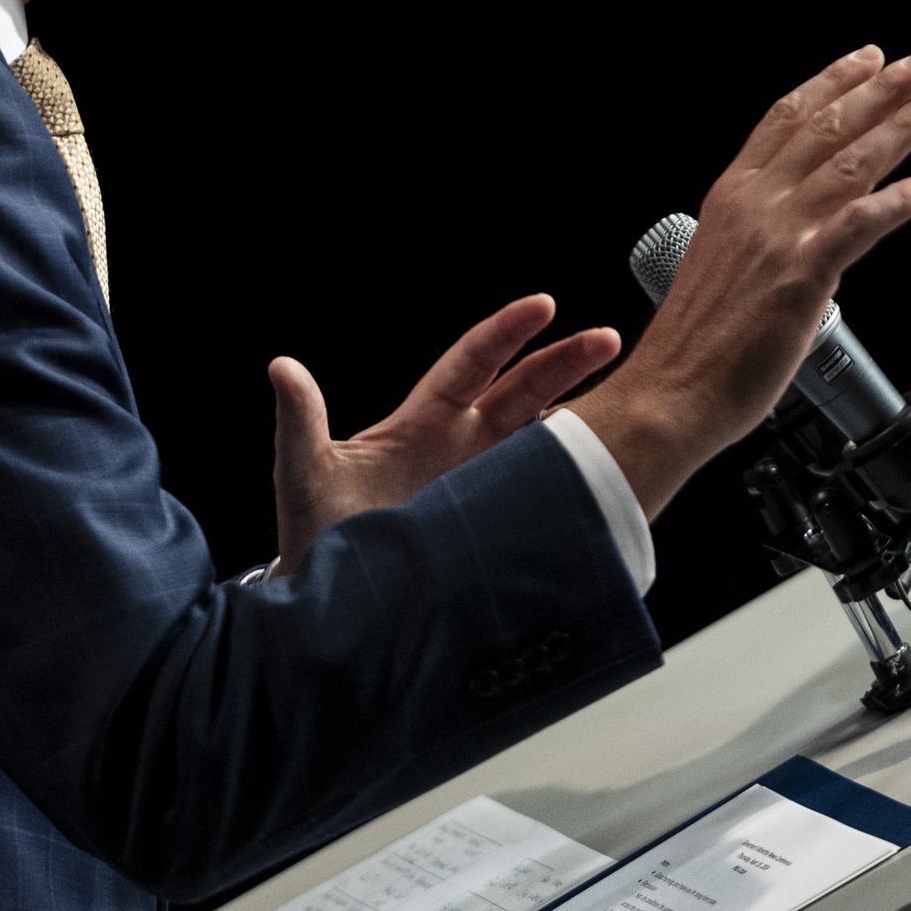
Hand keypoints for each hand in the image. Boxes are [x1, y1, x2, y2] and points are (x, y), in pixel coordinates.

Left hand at [269, 295, 622, 575]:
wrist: (333, 604)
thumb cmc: (315, 535)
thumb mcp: (304, 473)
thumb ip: (301, 420)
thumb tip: (282, 368)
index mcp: (422, 422)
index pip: (472, 363)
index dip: (508, 333)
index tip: (544, 305)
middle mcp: (460, 446)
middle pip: (523, 391)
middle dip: (566, 362)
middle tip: (609, 338)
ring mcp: (483, 486)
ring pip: (542, 440)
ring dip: (582, 420)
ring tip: (628, 404)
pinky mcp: (495, 526)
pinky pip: (540, 495)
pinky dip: (573, 480)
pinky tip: (607, 475)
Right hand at [570, 45, 910, 518]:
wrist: (670, 393)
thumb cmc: (695, 346)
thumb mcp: (724, 265)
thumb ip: (766, 238)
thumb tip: (812, 235)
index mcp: (730, 198)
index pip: (785, 120)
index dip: (831, 84)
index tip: (866, 61)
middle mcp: (754, 205)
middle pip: (825, 129)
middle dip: (880, 91)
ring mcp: (778, 237)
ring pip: (849, 164)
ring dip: (899, 128)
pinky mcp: (800, 277)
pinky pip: (860, 225)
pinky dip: (898, 202)